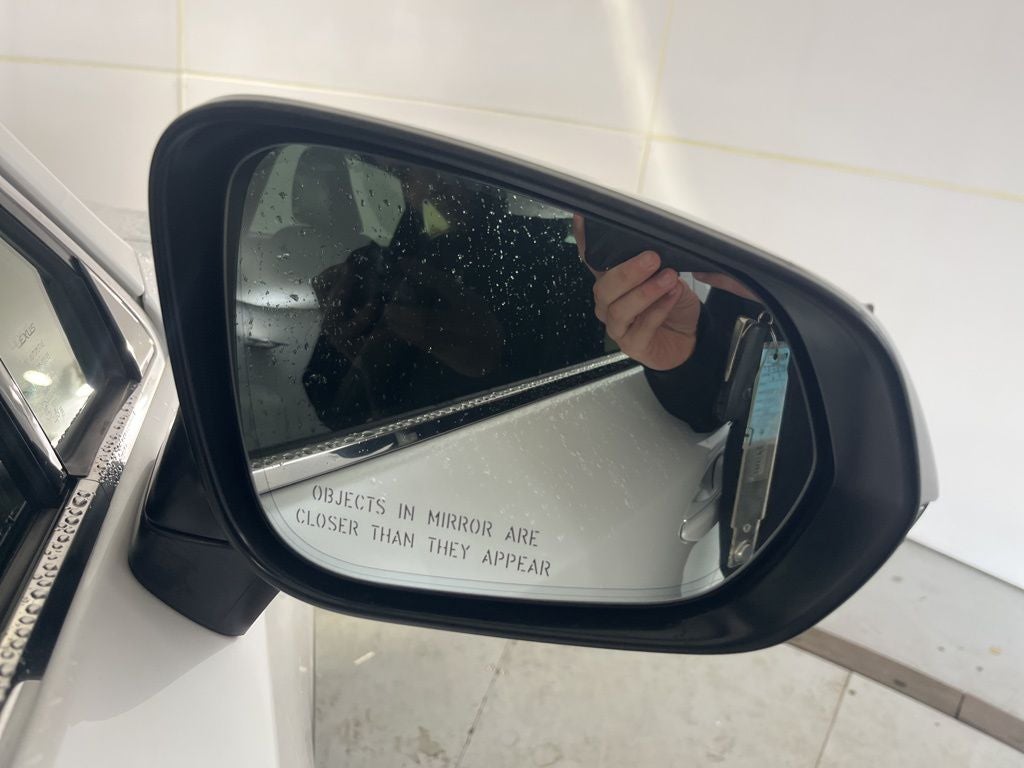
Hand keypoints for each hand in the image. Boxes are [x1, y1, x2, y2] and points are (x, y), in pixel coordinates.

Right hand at [574, 215, 700, 370]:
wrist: (690, 337)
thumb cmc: (672, 304)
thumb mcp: (666, 275)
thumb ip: (655, 263)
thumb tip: (653, 245)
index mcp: (611, 283)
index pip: (592, 260)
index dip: (584, 241)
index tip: (582, 218)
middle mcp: (608, 305)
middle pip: (604, 287)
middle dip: (628, 272)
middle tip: (652, 258)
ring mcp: (617, 327)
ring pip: (620, 309)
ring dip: (646, 292)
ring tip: (669, 278)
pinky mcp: (632, 345)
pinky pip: (641, 327)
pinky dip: (658, 310)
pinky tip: (672, 296)